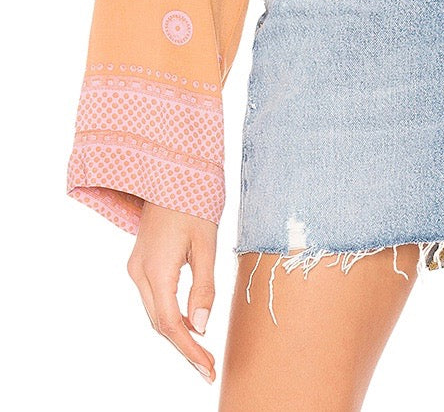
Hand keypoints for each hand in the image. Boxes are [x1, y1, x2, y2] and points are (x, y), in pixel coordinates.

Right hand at [127, 201, 217, 382]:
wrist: (170, 173)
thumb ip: (204, 287)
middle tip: (208, 369)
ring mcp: (137, 268)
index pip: (171, 323)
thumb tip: (201, 327)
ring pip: (155, 313)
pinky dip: (171, 315)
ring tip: (202, 353)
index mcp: (156, 269)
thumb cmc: (192, 203)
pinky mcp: (140, 263)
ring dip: (177, 333)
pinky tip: (190, 323)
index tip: (208, 368)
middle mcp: (139, 272)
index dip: (190, 349)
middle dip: (184, 348)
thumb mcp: (206, 244)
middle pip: (160, 323)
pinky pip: (154, 299)